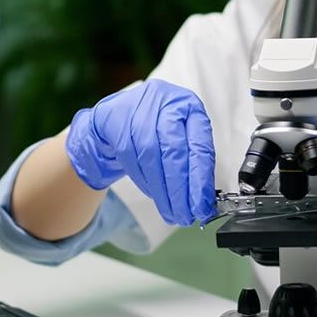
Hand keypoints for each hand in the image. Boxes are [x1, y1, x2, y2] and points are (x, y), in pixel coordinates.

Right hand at [66, 79, 215, 225]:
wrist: (119, 114)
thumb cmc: (156, 127)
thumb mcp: (181, 135)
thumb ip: (193, 161)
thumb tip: (201, 199)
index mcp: (188, 105)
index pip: (198, 143)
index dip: (200, 178)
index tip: (201, 205)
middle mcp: (164, 102)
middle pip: (173, 150)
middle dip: (179, 189)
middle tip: (185, 214)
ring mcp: (137, 109)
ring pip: (150, 158)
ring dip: (161, 191)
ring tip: (171, 212)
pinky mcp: (115, 121)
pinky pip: (131, 159)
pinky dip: (144, 182)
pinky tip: (154, 193)